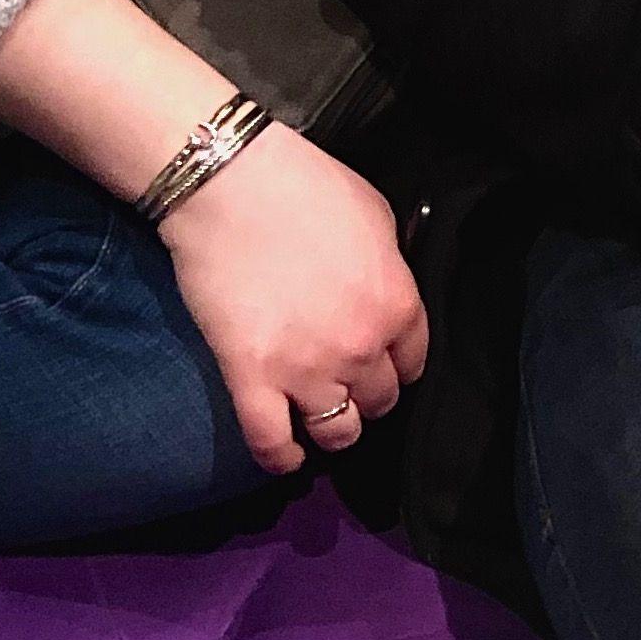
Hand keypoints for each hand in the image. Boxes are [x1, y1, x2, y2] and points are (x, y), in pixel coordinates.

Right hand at [154, 125, 427, 475]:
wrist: (227, 181)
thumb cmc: (300, 185)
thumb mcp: (373, 215)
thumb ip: (389, 267)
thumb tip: (382, 293)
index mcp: (396, 303)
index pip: (414, 364)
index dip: (396, 365)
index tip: (381, 362)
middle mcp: (359, 346)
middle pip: (379, 400)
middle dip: (366, 394)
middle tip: (345, 381)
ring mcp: (305, 369)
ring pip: (337, 432)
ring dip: (331, 429)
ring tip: (318, 416)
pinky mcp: (251, 378)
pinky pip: (272, 444)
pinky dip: (281, 458)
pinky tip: (286, 453)